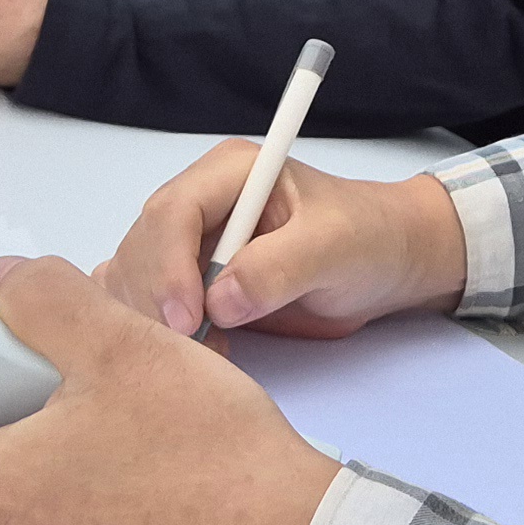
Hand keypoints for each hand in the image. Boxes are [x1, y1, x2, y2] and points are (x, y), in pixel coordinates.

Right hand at [97, 148, 466, 338]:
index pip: (172, 212)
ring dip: (156, 322)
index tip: (189, 318)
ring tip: (210, 350)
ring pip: (137, 280)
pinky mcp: (189, 281)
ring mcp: (191, 243)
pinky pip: (148, 302)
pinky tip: (196, 347)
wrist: (386, 263)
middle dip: (157, 301)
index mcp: (231, 174)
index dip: (168, 265)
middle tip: (194, 346)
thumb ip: (279, 268)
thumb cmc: (368, 238)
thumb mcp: (336, 247)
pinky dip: (156, 330)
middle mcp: (201, 203)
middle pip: (144, 248)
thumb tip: (218, 302)